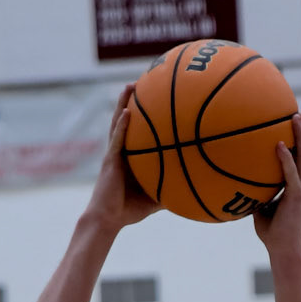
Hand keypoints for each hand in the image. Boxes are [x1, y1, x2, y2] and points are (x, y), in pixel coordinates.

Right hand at [83, 84, 159, 233]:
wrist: (108, 220)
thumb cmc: (127, 211)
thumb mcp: (154, 199)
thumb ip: (169, 190)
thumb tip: (192, 190)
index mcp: (129, 158)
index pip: (136, 132)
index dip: (142, 115)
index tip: (154, 98)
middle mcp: (120, 152)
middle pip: (125, 121)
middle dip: (131, 101)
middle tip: (142, 81)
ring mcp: (113, 154)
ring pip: (117, 124)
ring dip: (123, 103)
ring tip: (130, 86)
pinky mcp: (109, 161)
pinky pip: (117, 140)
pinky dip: (122, 126)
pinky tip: (127, 112)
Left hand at [253, 114, 300, 254]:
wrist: (284, 251)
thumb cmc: (272, 233)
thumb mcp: (262, 207)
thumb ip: (257, 192)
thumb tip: (239, 179)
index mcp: (300, 184)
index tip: (296, 119)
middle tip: (298, 111)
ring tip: (296, 117)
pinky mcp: (297, 196)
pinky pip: (291, 173)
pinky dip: (286, 158)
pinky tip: (279, 145)